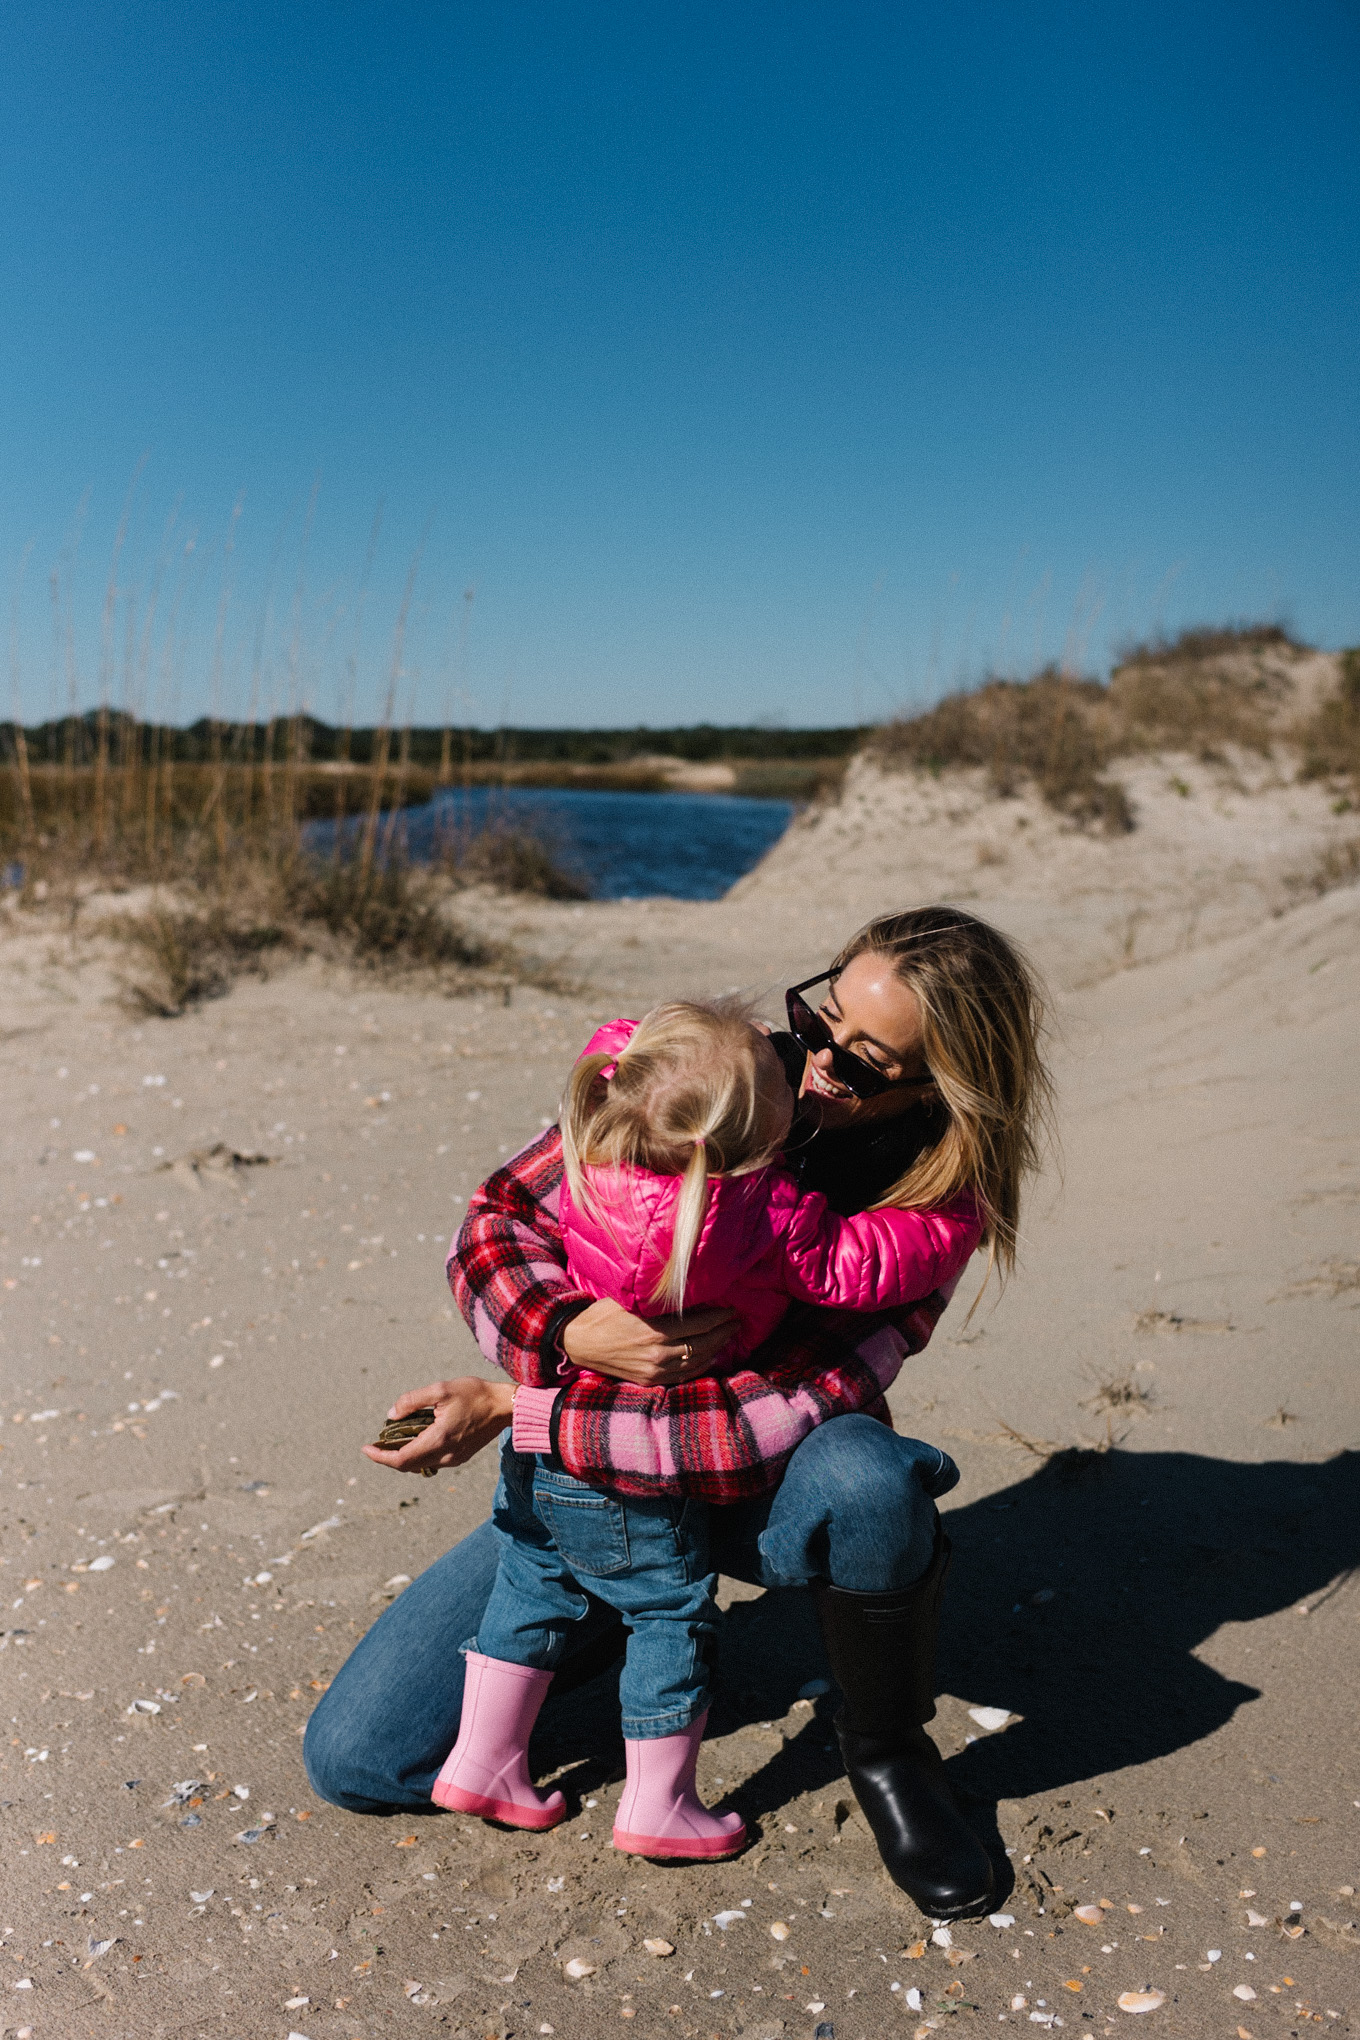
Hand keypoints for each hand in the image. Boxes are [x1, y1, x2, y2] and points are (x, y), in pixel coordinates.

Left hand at [362, 1377, 513, 1475]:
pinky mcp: (460, 1457)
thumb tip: (391, 1414)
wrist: (506, 1406)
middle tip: (376, 1443)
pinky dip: (418, 1454)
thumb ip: (412, 1401)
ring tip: (392, 1439)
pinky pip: (432, 1461)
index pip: (401, 1460)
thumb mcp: (441, 1390)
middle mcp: (445, 1455)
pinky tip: (416, 1438)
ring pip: (420, 1465)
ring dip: (403, 1455)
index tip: (365, 1448)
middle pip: (408, 1466)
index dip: (380, 1457)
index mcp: (438, 1440)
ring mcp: (453, 1459)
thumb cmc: (475, 1394)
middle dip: (388, 1457)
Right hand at [561, 1297, 739, 1386]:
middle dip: (724, 1332)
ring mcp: (655, 1370)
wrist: (578, 1343)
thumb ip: (658, 1300)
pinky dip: (701, 1366)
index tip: (732, 1310)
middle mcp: (658, 1353)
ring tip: (728, 1337)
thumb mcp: (630, 1300)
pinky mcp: (650, 1381)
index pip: (699, 1324)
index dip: (719, 1317)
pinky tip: (710, 1357)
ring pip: (697, 1361)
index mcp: (655, 1330)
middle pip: (703, 1343)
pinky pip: (684, 1376)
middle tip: (737, 1322)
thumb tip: (686, 1291)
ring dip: (716, 1349)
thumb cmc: (603, 1315)